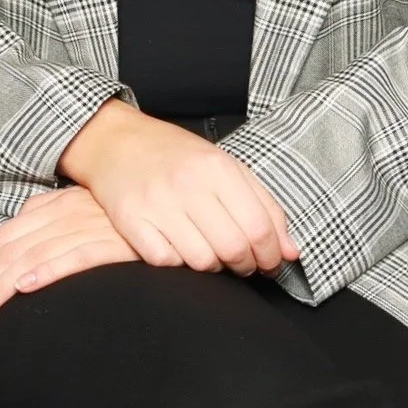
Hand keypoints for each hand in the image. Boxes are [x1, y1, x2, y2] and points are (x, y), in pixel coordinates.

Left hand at [0, 184, 139, 321]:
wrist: (177, 212)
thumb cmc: (129, 220)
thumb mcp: (84, 215)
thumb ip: (51, 224)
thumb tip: (18, 247)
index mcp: (56, 205)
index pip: (4, 235)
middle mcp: (68, 211)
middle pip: (11, 246)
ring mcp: (91, 224)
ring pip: (34, 253)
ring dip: (3, 283)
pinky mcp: (116, 240)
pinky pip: (76, 254)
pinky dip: (49, 269)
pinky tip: (28, 286)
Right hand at [56, 102, 301, 276]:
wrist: (115, 141)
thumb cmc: (175, 155)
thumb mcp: (225, 166)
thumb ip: (264, 206)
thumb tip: (291, 252)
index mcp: (218, 167)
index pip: (259, 227)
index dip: (271, 255)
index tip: (271, 262)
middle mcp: (188, 183)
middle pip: (233, 248)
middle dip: (246, 266)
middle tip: (244, 264)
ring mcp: (156, 202)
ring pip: (201, 261)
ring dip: (213, 266)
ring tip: (212, 254)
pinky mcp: (130, 220)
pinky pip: (165, 262)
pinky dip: (177, 263)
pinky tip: (180, 248)